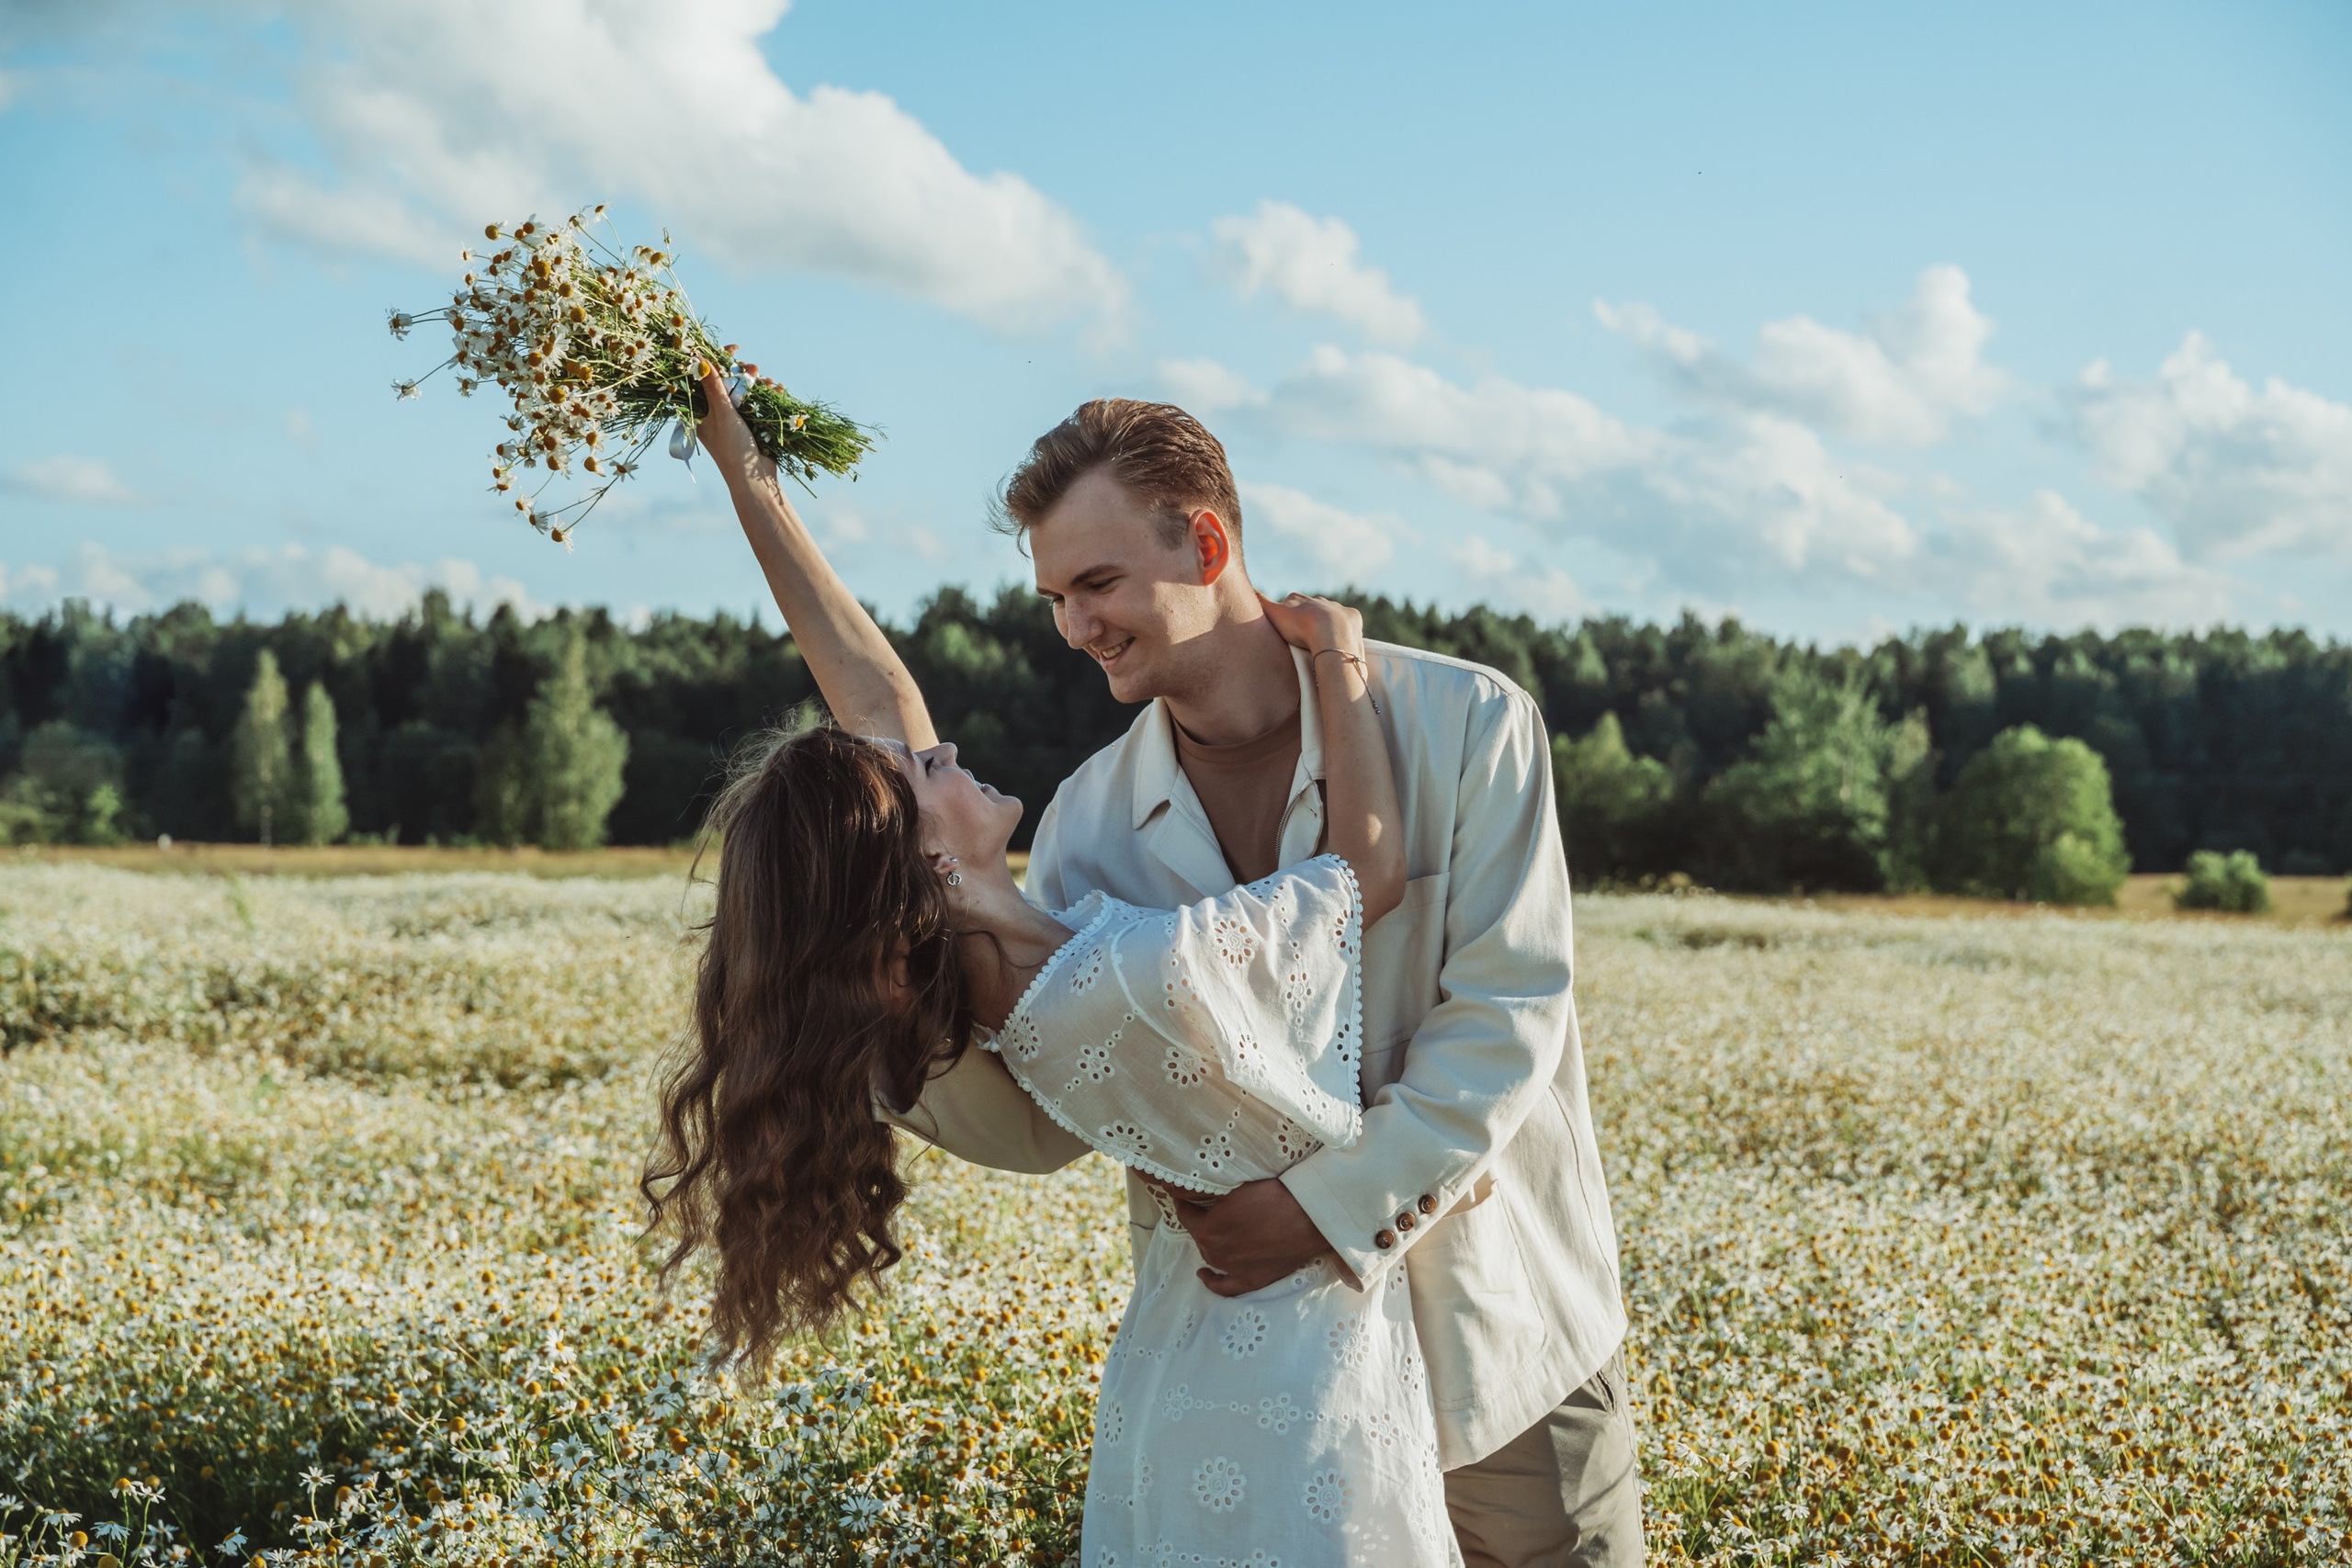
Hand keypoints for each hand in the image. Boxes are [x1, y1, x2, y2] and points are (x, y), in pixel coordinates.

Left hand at [695, 364, 776, 493]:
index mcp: (700, 410)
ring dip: (758, 383)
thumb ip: (713, 386)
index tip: (734, 349)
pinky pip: (757, 403)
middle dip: (743, 372)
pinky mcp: (750, 424)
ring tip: (769, 383)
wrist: (754, 479)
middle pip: (727, 381)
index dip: (718, 360)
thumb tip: (700, 358)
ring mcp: (733, 418)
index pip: (705, 377)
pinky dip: (767, 395)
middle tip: (754, 369)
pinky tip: (778, 390)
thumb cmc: (732, 448)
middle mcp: (715, 412)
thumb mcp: (723, 413)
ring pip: (744, 390)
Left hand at [1166, 1177, 1335, 1296]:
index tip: (1184, 1192)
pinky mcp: (1253, 1280)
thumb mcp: (1234, 1187)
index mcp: (1207, 1230)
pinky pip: (1225, 1287)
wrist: (1309, 1218)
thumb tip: (1177, 1187)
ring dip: (1208, 1242)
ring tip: (1210, 1230)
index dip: (1184, 1201)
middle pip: (1199, 1234)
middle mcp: (1216, 1254)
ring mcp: (1234, 1270)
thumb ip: (1203, 1189)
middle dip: (1200, 1220)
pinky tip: (1204, 1275)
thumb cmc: (1273, 1197)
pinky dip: (1212, 1282)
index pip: (1185, 1213)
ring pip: (1211, 1255)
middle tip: (1208, 1205)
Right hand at [1257, 591, 1363, 660]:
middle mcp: (1319, 599)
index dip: (1287, 615)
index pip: (1289, 603)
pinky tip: (1339, 641)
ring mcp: (1337, 608)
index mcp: (1299, 598)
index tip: (1285, 628)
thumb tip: (1239, 583)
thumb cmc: (1300, 627)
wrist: (1332, 635)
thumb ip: (1259, 601)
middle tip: (1303, 637)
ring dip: (1326, 625)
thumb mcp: (1274, 614)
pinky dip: (1344, 630)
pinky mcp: (1353, 617)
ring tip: (1321, 642)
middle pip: (1311, 608)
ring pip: (1330, 615)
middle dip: (1307, 619)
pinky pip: (1348, 622)